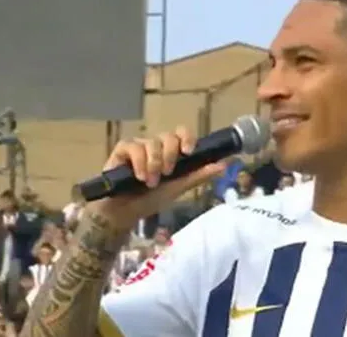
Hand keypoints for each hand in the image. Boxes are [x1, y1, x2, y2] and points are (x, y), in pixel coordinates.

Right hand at [87, 127, 226, 229]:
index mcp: (171, 153)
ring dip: (154, 164)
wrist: (124, 213)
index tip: (188, 151)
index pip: (182, 133)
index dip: (187, 137)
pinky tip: (139, 177)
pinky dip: (139, 163)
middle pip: (169, 136)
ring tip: (150, 183)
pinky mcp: (122, 150)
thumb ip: (199, 176)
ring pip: (152, 143)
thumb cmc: (150, 200)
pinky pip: (134, 147)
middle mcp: (156, 146)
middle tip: (167, 174)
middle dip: (170, 155)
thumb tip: (224, 165)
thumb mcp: (178, 188)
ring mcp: (139, 146)